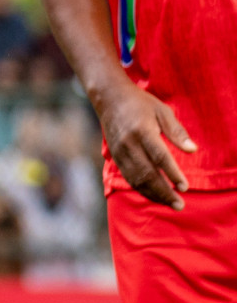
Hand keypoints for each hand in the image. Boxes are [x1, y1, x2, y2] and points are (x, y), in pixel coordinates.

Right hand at [96, 83, 194, 208]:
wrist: (109, 98)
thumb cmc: (140, 103)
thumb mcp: (162, 111)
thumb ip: (177, 132)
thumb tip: (193, 150)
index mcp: (142, 131)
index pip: (159, 157)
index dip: (172, 173)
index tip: (184, 187)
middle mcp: (128, 144)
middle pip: (147, 173)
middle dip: (164, 192)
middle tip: (180, 204)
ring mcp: (119, 152)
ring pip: (136, 179)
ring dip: (154, 194)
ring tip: (170, 204)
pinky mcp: (115, 157)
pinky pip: (128, 177)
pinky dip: (142, 189)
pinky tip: (155, 195)